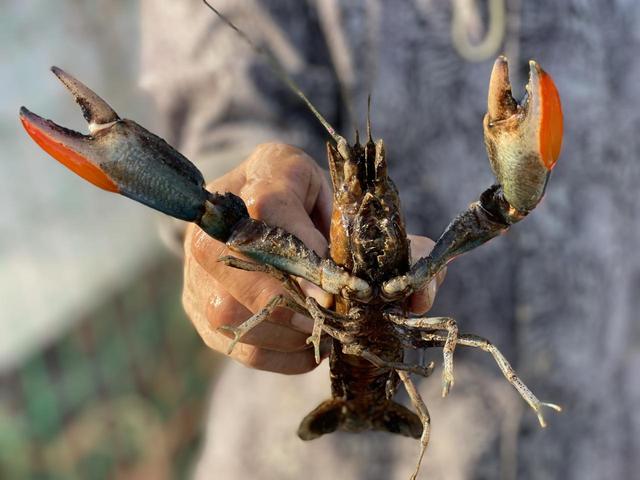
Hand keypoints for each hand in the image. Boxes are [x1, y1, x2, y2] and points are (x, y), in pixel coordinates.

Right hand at [182, 143, 444, 373]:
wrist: (254, 203)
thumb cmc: (312, 204)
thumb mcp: (347, 202)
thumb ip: (388, 242)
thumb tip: (419, 294)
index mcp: (261, 179)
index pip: (274, 216)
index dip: (312, 262)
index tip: (346, 291)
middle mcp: (213, 226)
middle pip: (255, 278)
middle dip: (310, 307)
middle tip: (343, 319)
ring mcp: (197, 271)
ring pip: (244, 317)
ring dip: (298, 334)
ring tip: (329, 328)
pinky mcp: (197, 308)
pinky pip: (240, 345)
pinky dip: (284, 354)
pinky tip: (309, 343)